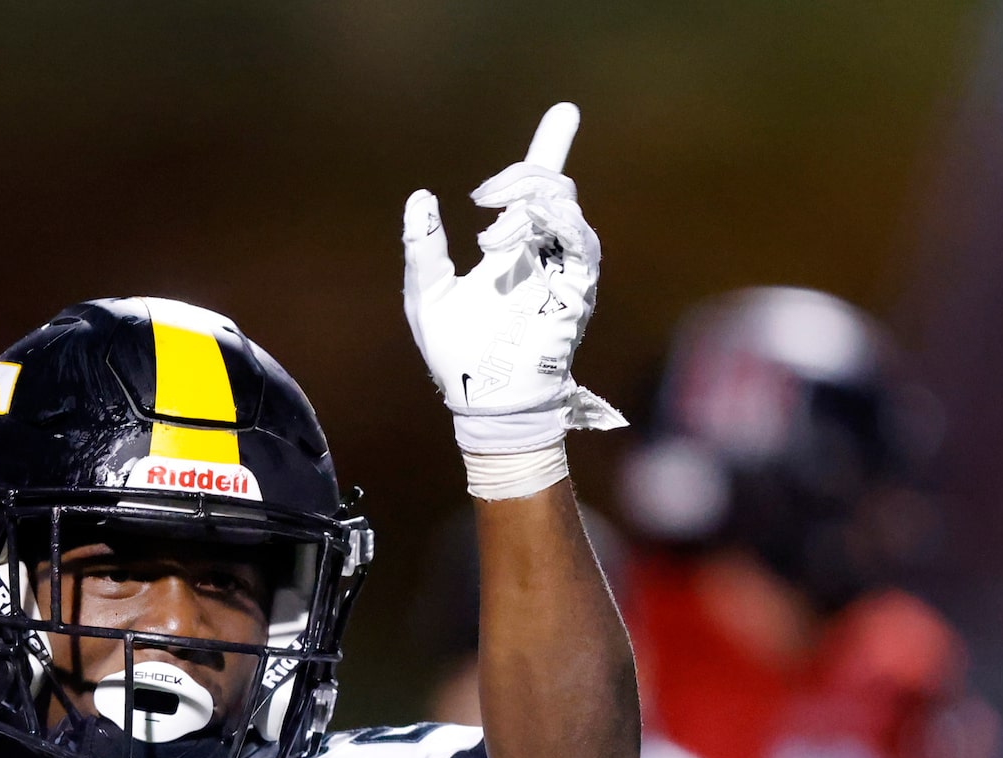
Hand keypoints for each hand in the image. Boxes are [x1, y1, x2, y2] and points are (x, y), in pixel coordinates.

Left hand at [402, 103, 625, 452]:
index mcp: (511, 247)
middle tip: (483, 197)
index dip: (549, 148)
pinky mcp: (576, 289)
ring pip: (565, 207)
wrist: (480, 399)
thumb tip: (421, 197)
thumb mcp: (426, 294)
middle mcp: (542, 251)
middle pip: (551, 186)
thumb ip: (424, 247)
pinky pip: (581, 242)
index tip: (564, 114)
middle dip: (519, 176)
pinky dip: (558, 223)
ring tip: (489, 236)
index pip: (534, 190)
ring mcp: (562, 268)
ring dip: (527, 204)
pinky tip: (528, 228)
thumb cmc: (454, 354)